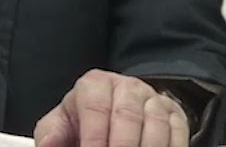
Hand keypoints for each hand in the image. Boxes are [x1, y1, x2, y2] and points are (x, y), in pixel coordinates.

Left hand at [34, 70, 188, 146]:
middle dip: (121, 146)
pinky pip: (177, 132)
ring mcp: (153, 99)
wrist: (117, 109)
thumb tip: (48, 144)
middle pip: (127, 116)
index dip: (93, 137)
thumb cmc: (85, 120)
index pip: (95, 108)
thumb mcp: (63, 123)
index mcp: (95, 85)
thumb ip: (52, 133)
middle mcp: (126, 87)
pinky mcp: (174, 115)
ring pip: (155, 124)